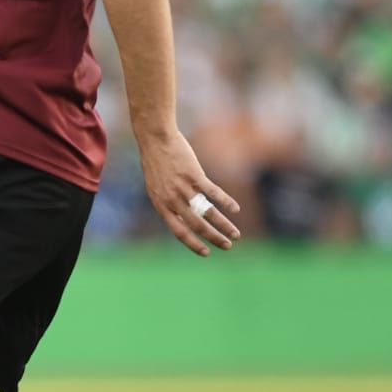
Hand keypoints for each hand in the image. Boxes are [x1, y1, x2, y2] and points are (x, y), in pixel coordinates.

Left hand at [137, 130, 241, 255]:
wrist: (155, 139)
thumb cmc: (156, 162)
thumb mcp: (156, 186)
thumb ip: (168, 202)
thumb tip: (181, 215)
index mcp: (161, 205)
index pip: (178, 231)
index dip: (193, 244)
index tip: (206, 252)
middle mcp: (172, 200)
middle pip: (196, 226)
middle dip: (213, 238)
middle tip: (228, 246)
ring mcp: (183, 188)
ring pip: (207, 213)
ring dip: (223, 225)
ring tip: (236, 234)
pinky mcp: (194, 175)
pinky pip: (213, 193)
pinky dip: (226, 202)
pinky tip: (236, 209)